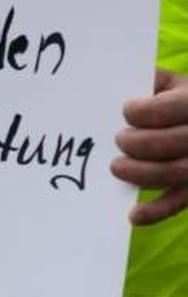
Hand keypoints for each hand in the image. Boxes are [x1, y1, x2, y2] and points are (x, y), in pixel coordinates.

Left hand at [112, 68, 187, 223]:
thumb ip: (149, 81)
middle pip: (173, 143)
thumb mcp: (172, 84)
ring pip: (177, 173)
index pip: (172, 108)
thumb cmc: (180, 101)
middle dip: (138, 143)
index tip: (126, 111)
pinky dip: (156, 212)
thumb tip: (115, 80)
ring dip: (141, 173)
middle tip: (119, 140)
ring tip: (116, 167)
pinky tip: (133, 216)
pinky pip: (179, 203)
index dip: (144, 111)